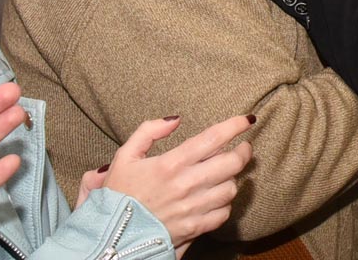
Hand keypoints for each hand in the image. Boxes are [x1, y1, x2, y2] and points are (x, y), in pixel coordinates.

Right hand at [102, 115, 253, 251]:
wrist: (110, 237)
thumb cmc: (118, 195)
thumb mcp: (125, 156)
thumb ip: (148, 131)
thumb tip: (175, 119)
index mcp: (170, 164)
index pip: (213, 139)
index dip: (235, 126)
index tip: (246, 119)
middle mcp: (185, 185)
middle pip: (231, 163)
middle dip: (243, 152)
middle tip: (243, 147)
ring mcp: (192, 209)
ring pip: (231, 189)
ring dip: (233, 178)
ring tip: (226, 173)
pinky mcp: (194, 229)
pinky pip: (223, 214)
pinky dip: (225, 204)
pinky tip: (217, 197)